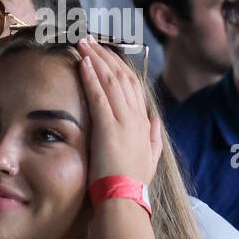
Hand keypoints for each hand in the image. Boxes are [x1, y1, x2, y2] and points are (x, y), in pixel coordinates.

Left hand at [77, 38, 160, 183]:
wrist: (124, 198)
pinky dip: (91, 76)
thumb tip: (156, 120)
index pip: (133, 86)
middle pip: (122, 76)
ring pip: (111, 80)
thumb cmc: (133, 182)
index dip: (119, 67)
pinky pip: (99, 95)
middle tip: (91, 40)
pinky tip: (83, 62)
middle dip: (105, 55)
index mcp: (144, 123)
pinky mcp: (108, 126)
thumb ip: (154, 137)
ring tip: (84, 43)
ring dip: (96, 59)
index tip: (106, 54)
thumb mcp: (150, 158)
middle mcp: (136, 117)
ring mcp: (123, 120)